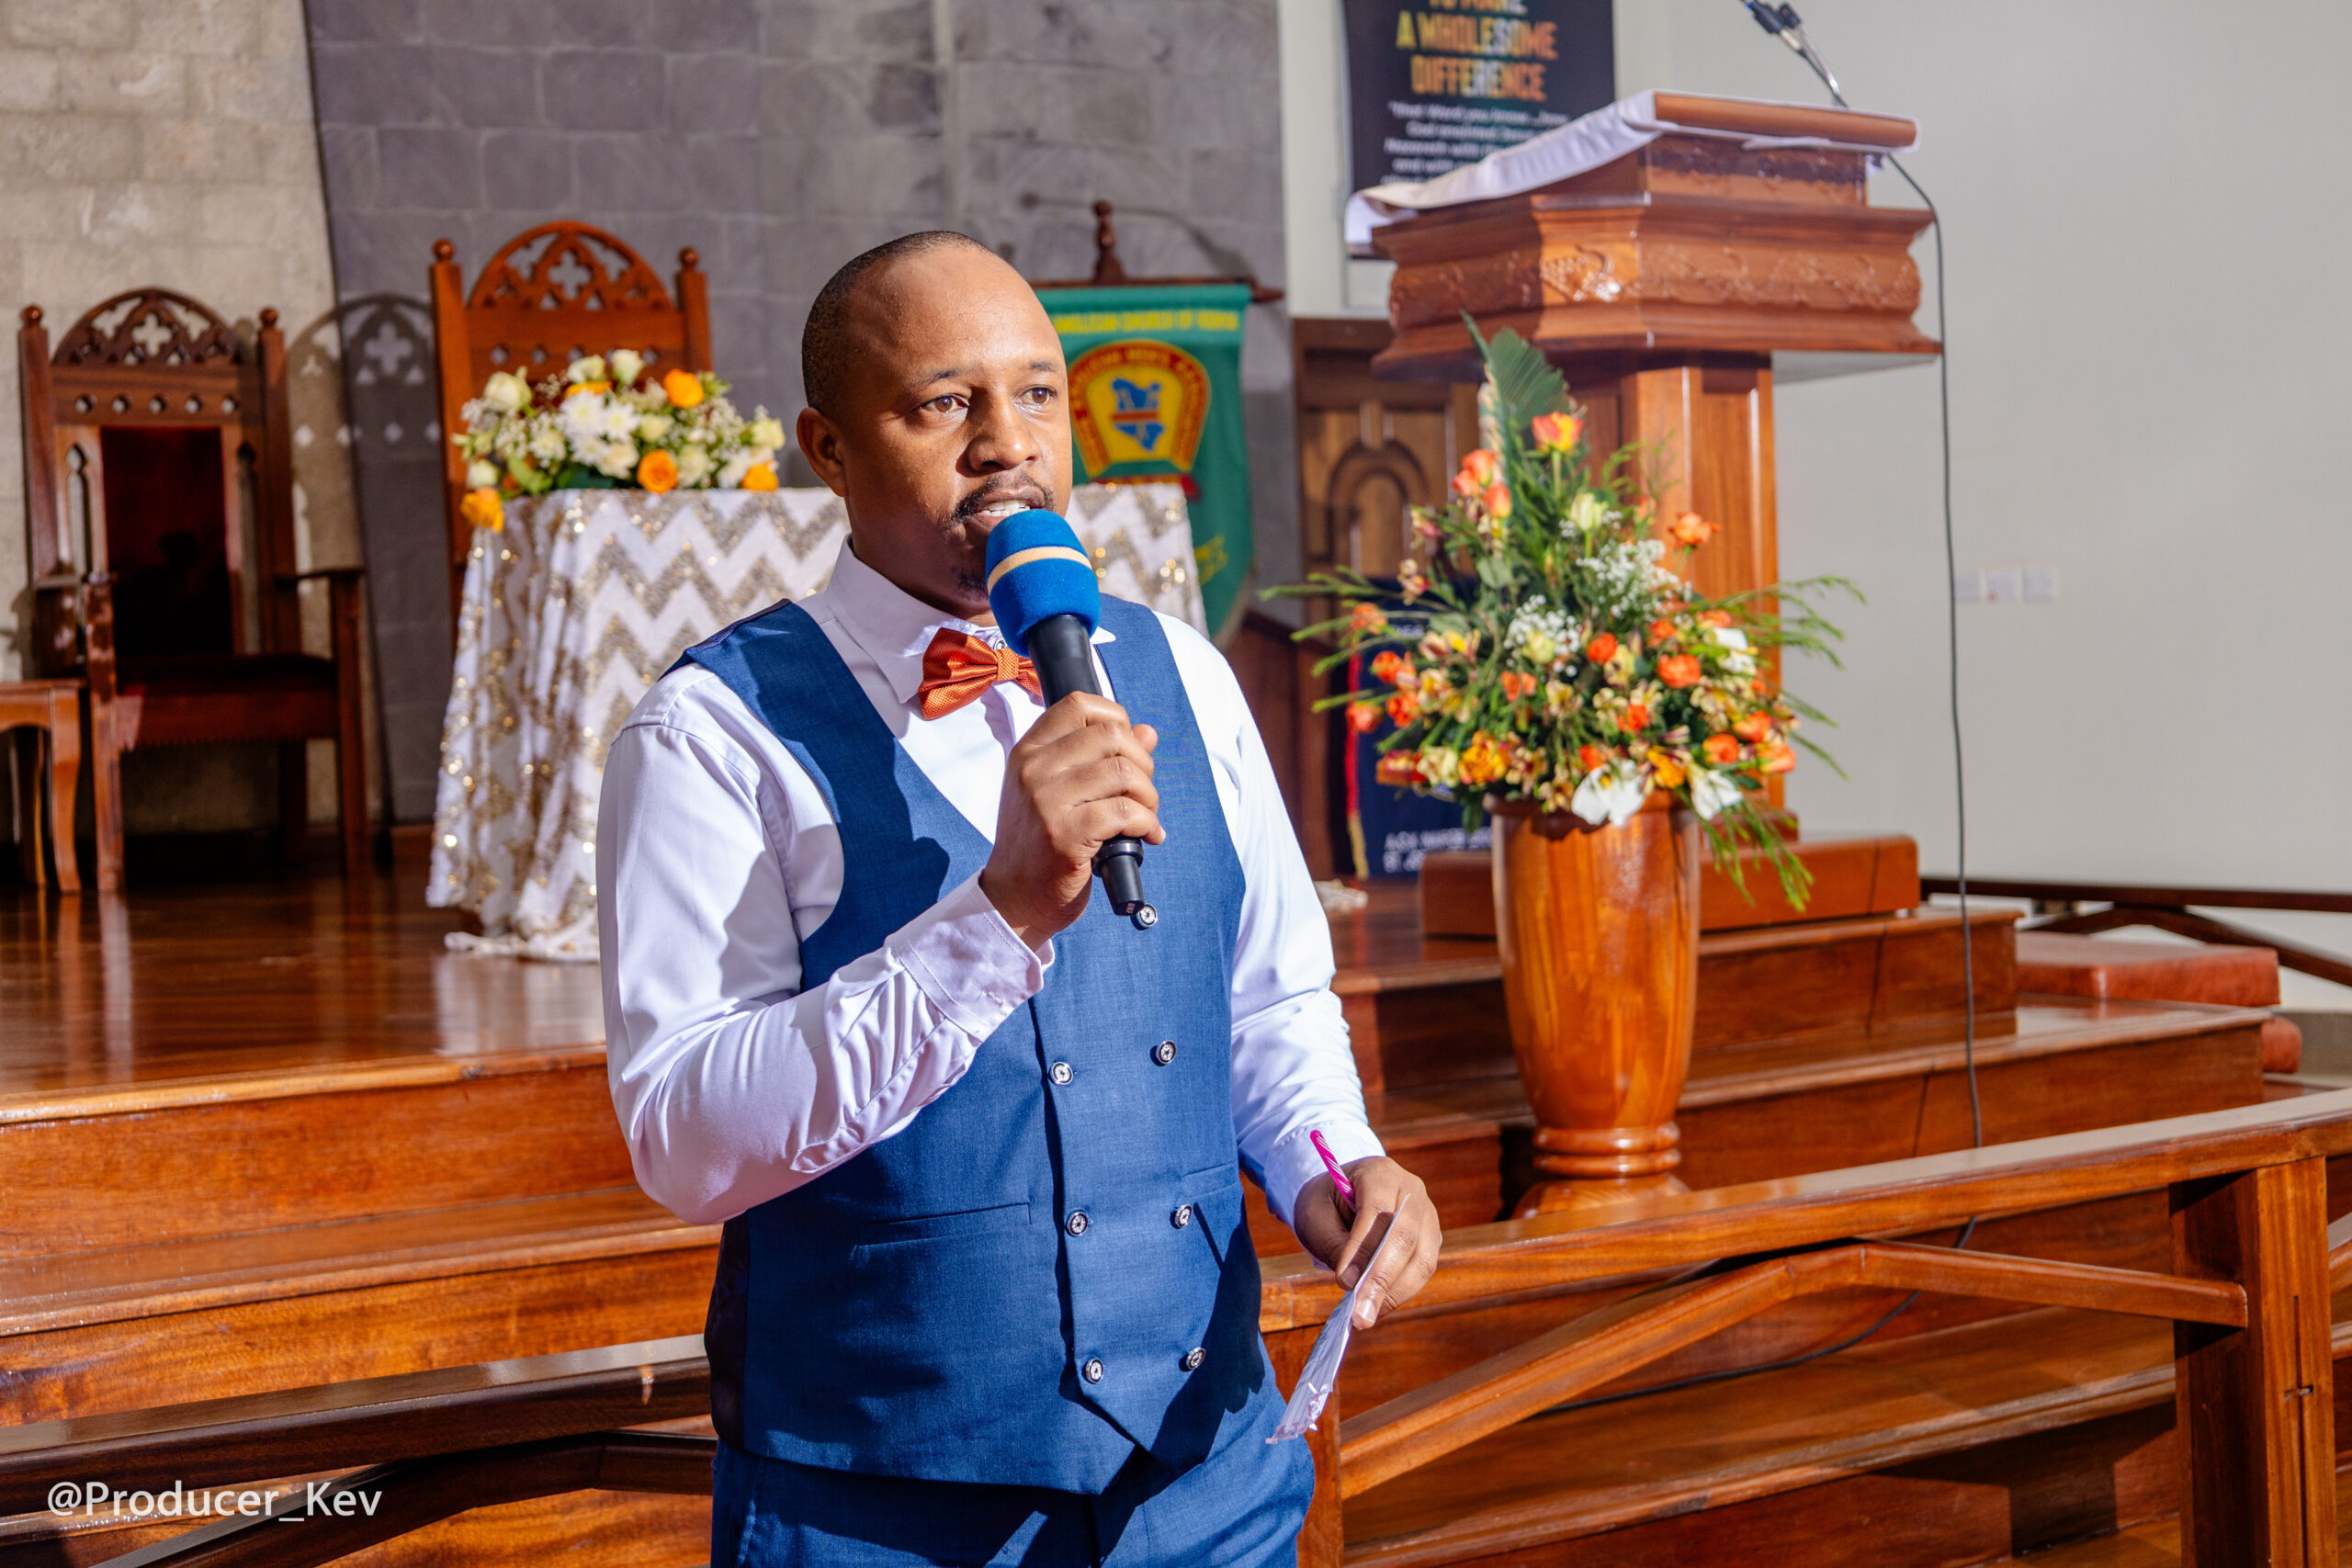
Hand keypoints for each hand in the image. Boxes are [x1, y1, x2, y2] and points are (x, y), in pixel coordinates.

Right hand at [980, 692, 1163, 946]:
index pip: (1081, 704)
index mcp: (1029, 751)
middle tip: (1142, 794)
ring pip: (1125, 773)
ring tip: (1145, 817)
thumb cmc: (1040, 842)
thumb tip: (1147, 732)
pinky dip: (1147, 823)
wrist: (1015, 896)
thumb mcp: (1059, 790)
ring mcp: (1046, 801)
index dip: (1117, 720)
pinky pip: (1126, 812)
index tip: (1127, 750)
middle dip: (1142, 764)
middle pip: (1112, 736)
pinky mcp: (1065, 835)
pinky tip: (1145, 836)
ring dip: (1149, 797)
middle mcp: (1033, 769)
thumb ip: (1099, 757)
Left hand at [1292, 1157, 1441, 1327]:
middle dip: (1382, 1279)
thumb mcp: (1316, 1217)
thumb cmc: (1325, 1205)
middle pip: (1405, 1237)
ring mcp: (1427, 1215)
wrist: (1341, 1195)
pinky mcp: (1430, 1239)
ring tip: (1366, 1316)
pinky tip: (1376, 1307)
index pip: (1378, 1211)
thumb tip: (1354, 1284)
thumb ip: (1336, 1246)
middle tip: (1360, 1314)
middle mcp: (1412, 1191)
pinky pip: (1422, 1269)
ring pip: (1422, 1259)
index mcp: (1380, 1173)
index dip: (1362, 1249)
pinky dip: (1400, 1292)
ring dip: (1394, 1292)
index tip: (1343, 1282)